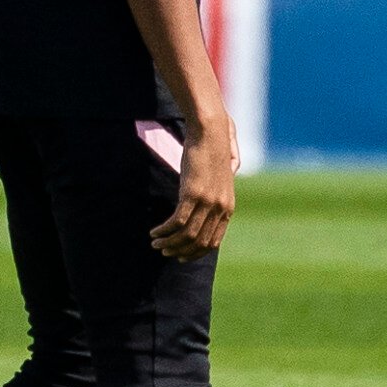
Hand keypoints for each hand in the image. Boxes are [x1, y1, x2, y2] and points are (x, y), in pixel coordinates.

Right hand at [150, 113, 235, 260]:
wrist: (211, 131)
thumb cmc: (216, 145)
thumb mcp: (226, 169)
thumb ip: (227, 177)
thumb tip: (232, 170)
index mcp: (227, 207)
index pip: (213, 242)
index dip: (195, 252)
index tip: (181, 255)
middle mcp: (219, 208)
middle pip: (198, 242)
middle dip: (180, 251)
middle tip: (165, 252)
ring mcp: (207, 202)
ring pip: (186, 235)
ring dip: (169, 243)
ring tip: (156, 244)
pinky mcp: (192, 194)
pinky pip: (176, 221)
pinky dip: (164, 230)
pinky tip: (155, 231)